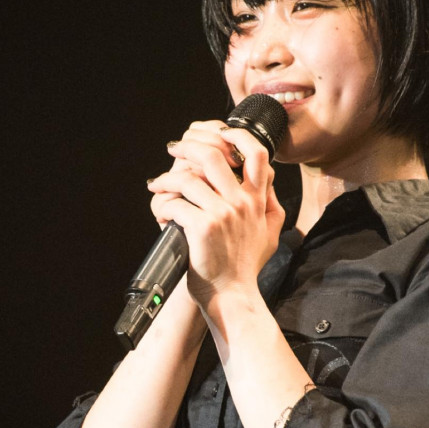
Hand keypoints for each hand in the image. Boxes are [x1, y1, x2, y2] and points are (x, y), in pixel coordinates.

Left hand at [147, 119, 284, 312]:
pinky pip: (175, 203)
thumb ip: (269, 203)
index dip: (235, 133)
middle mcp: (242, 203)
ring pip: (188, 178)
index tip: (216, 132)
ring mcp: (222, 214)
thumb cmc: (245, 266)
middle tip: (174, 149)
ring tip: (158, 185)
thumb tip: (268, 178)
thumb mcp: (270, 232)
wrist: (233, 295)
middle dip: (188, 146)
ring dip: (166, 179)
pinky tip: (161, 213)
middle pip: (214, 154)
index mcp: (257, 200)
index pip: (256, 152)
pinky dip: (162, 205)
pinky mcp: (202, 228)